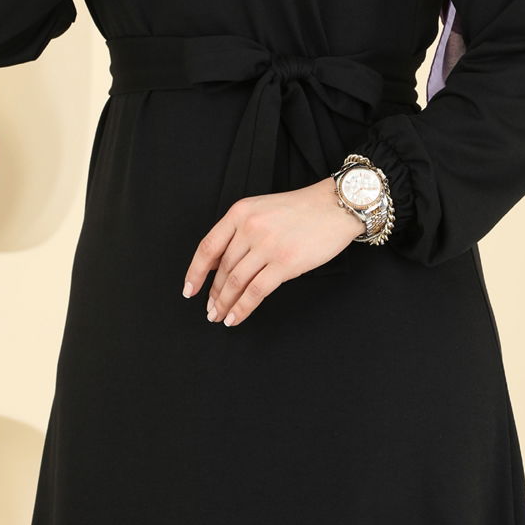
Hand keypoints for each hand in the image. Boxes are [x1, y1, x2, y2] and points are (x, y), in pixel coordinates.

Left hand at [181, 177, 361, 327]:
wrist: (335, 206)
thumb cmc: (301, 209)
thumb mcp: (261, 209)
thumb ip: (239, 231)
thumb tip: (217, 263)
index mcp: (240, 212)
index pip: (208, 247)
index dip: (196, 272)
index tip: (189, 289)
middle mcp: (249, 227)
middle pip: (223, 269)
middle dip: (213, 293)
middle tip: (210, 309)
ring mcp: (267, 246)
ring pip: (236, 282)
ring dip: (225, 304)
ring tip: (220, 317)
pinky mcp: (285, 263)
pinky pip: (256, 292)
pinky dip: (242, 308)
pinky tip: (236, 318)